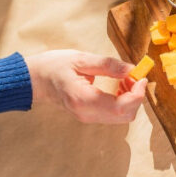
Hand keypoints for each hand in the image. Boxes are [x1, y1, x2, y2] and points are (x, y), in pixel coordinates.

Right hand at [25, 50, 146, 123]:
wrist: (34, 80)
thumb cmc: (53, 67)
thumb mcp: (81, 59)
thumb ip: (107, 65)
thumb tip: (132, 69)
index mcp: (84, 99)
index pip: (121, 107)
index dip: (137, 94)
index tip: (141, 77)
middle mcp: (87, 114)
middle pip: (125, 115)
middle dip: (136, 97)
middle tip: (134, 76)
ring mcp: (87, 117)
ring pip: (122, 117)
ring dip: (130, 99)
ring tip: (125, 79)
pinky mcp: (89, 116)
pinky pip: (114, 114)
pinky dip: (123, 102)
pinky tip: (119, 86)